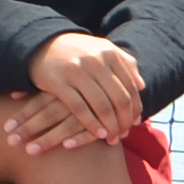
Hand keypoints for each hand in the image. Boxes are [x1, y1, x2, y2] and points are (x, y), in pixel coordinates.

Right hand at [8, 31, 146, 151]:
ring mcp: (76, 71)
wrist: (41, 45)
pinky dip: (92, 124)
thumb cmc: (77, 52)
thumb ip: (124, 63)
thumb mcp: (102, 50)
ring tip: (113, 138)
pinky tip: (99, 134)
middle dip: (124, 121)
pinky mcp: (58, 82)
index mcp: (109, 53)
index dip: (135, 108)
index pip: (130, 87)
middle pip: (119, 99)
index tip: (135, 123)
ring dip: (111, 126)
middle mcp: (95, 61)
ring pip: (102, 106)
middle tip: (124, 135)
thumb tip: (142, 85)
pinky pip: (79, 108)